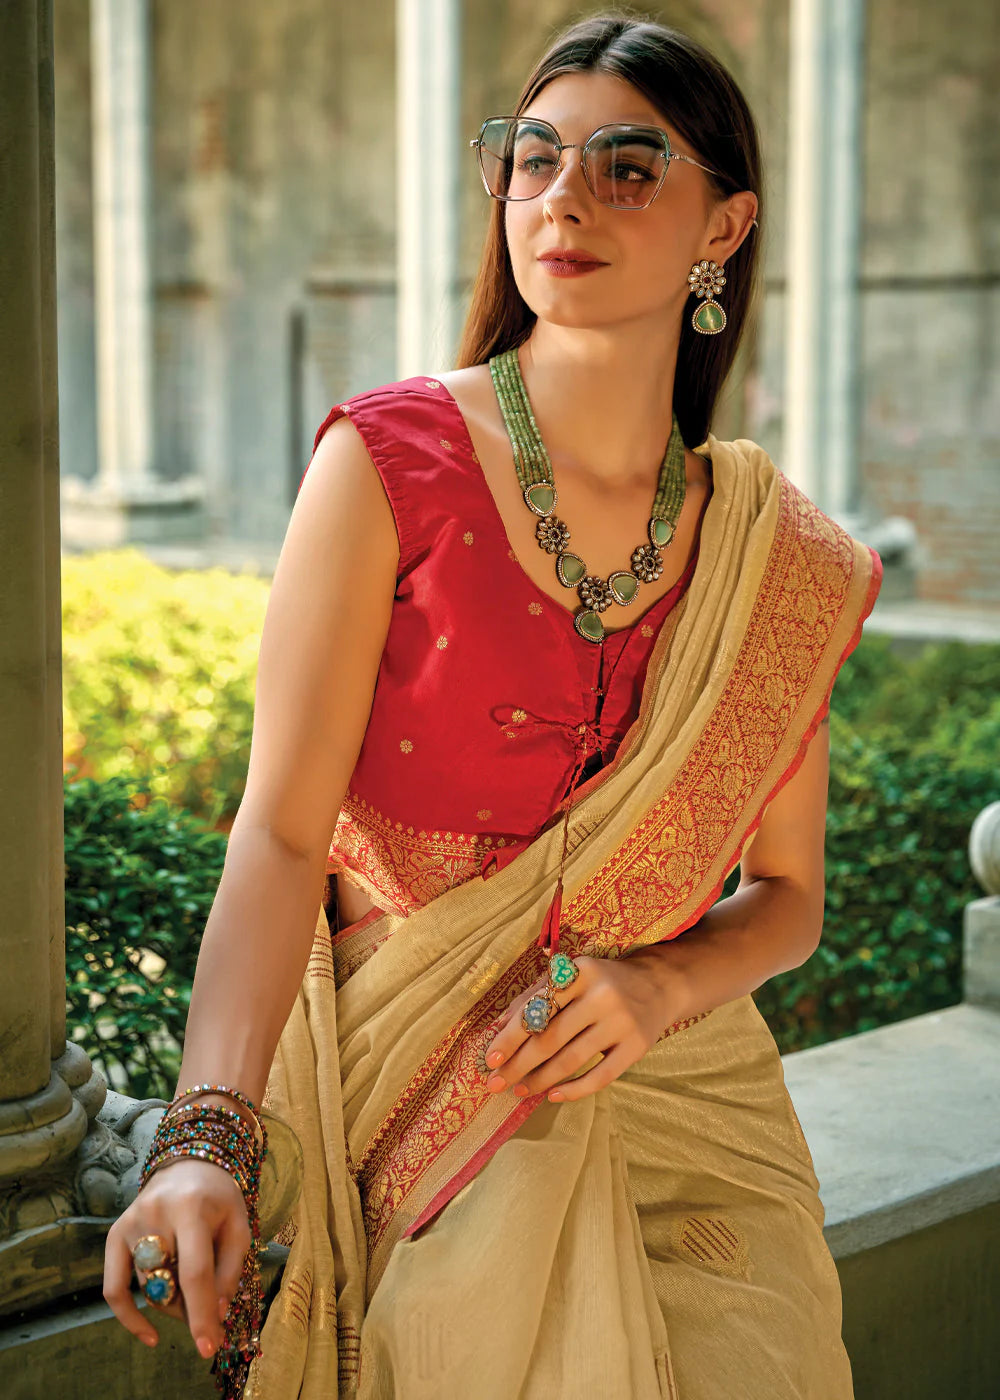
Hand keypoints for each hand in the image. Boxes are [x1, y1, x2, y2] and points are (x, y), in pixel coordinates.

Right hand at [103, 1156, 251, 1357]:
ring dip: (172, 1304)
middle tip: (210, 1308)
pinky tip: (150, 1335)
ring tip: (193, 1290)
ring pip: (148, 1289)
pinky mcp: (114, 1234)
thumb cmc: (219, 1198)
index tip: (208, 1347)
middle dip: (191, 1309)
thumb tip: (214, 1314)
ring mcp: (130, 1224)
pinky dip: (129, 1316)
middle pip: (169, 1285)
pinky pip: (113, 1288)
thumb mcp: (238, 1226)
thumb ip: (229, 1270)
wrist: (188, 1165)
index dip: (201, 1313)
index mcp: (191, 1209)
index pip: (194, 1272)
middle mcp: (154, 1215)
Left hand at [481, 949, 679, 1102]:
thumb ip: (534, 995)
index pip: (537, 1008)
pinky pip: (601, 1076)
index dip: (511, 1037)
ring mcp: (622, 1022)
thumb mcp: (570, 976)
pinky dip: (575, 1089)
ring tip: (520, 1091)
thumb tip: (499, 1026)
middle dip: (519, 1064)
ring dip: (541, 1080)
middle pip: (551, 1038)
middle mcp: (602, 995)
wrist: (658, 985)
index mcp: (580, 972)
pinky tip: (553, 1096)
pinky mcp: (637, 1047)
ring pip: (572, 1059)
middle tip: (497, 1083)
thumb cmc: (601, 982)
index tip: (490, 1059)